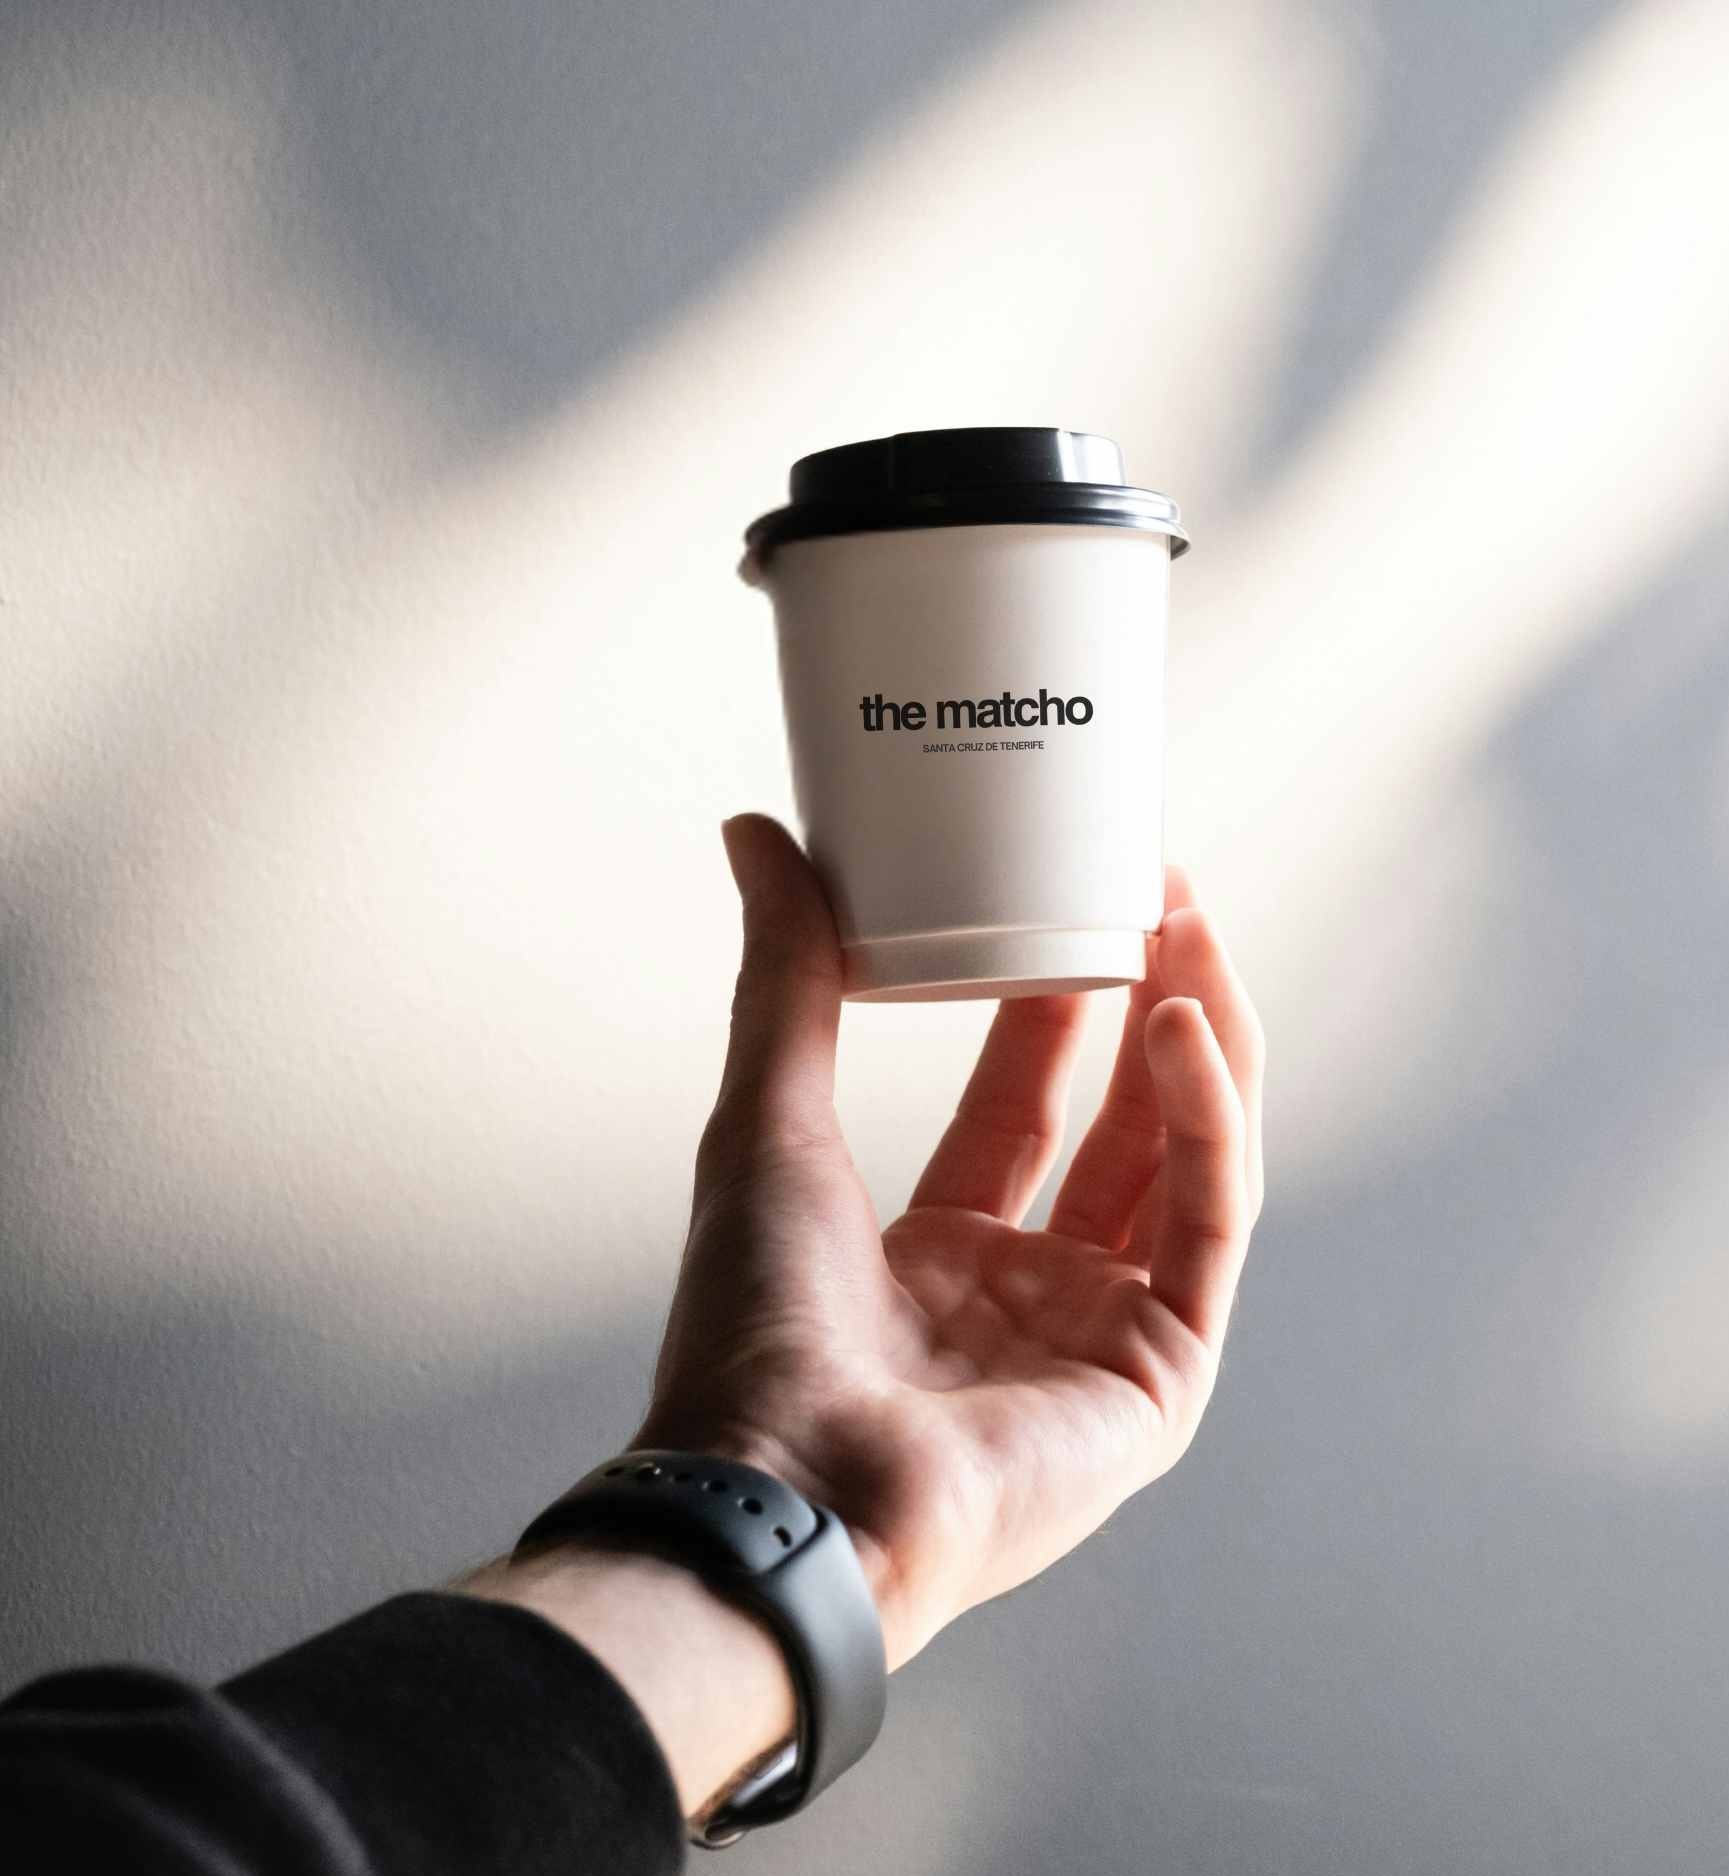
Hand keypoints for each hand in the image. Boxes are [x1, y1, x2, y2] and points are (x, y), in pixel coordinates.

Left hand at [638, 815, 1264, 1671]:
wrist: (785, 1486)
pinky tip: (1186, 1025)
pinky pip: (1208, 1226)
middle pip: (1120, 1130)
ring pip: (1185, 1165)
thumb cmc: (755, 1329)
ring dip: (1200, 1042)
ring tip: (1194, 925)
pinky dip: (1210, 1122)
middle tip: (1164, 890)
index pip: (1021, 1110)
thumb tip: (755, 833)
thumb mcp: (767, 1122)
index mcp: (936, 1259)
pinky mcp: (1161, 1380)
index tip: (1079, 898)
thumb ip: (781, 979)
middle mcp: (1028, 1300)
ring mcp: (1100, 1341)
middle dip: (1148, 1004)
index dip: (1057, 1006)